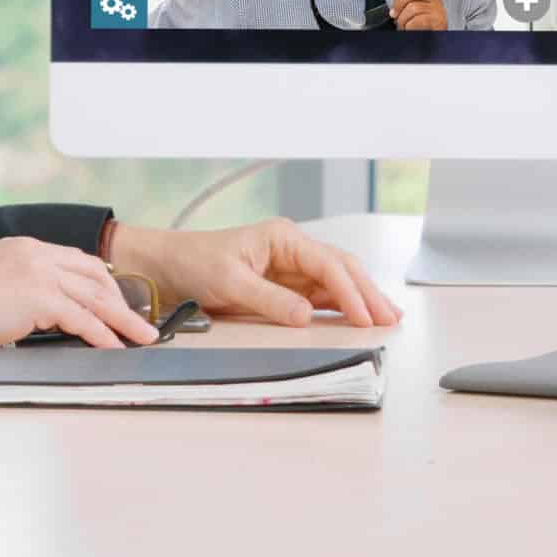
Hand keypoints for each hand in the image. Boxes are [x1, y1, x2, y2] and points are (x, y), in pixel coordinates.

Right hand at [0, 237, 160, 348]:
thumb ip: (17, 290)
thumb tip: (36, 313)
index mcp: (23, 248)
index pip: (73, 260)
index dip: (99, 281)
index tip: (113, 297)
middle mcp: (35, 254)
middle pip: (92, 276)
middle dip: (119, 299)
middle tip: (137, 319)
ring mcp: (39, 273)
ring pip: (95, 297)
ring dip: (122, 319)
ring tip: (142, 335)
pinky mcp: (41, 297)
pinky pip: (83, 319)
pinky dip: (102, 334)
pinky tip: (114, 346)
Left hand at [111, 218, 403, 328]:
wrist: (166, 268)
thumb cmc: (194, 264)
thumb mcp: (229, 281)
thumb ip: (270, 300)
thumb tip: (307, 316)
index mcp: (283, 238)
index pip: (328, 264)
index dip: (350, 291)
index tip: (365, 315)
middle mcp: (292, 250)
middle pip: (342, 269)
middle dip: (367, 293)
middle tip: (390, 318)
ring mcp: (290, 269)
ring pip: (337, 283)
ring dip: (361, 300)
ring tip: (387, 318)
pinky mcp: (284, 288)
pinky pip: (320, 296)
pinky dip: (342, 307)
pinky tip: (358, 318)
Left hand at [389, 0, 445, 30]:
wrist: (431, 47)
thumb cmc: (422, 29)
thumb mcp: (415, 12)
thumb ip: (408, 1)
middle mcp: (436, 1)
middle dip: (399, 2)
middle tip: (394, 14)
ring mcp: (439, 11)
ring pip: (413, 7)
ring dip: (402, 19)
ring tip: (402, 26)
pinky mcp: (439, 23)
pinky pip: (418, 20)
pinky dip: (409, 26)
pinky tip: (410, 29)